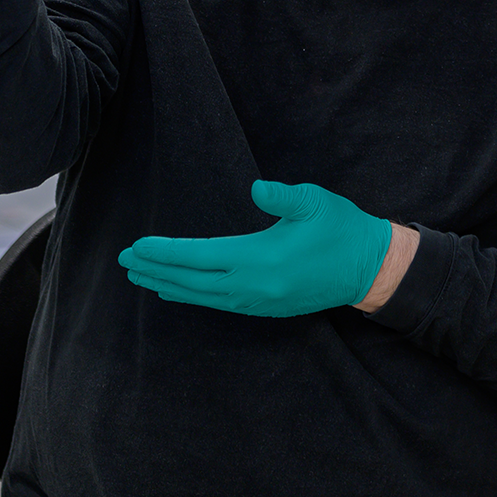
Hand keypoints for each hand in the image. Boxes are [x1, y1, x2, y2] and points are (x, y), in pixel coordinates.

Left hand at [118, 180, 392, 317]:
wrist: (373, 270)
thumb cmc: (343, 230)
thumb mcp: (315, 203)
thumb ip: (282, 197)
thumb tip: (256, 189)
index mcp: (261, 259)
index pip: (199, 257)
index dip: (165, 252)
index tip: (136, 247)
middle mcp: (254, 286)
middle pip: (192, 281)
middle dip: (155, 270)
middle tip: (123, 260)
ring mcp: (259, 301)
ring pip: (202, 296)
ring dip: (168, 285)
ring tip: (139, 276)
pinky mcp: (266, 307)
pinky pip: (218, 304)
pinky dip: (191, 297)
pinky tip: (174, 293)